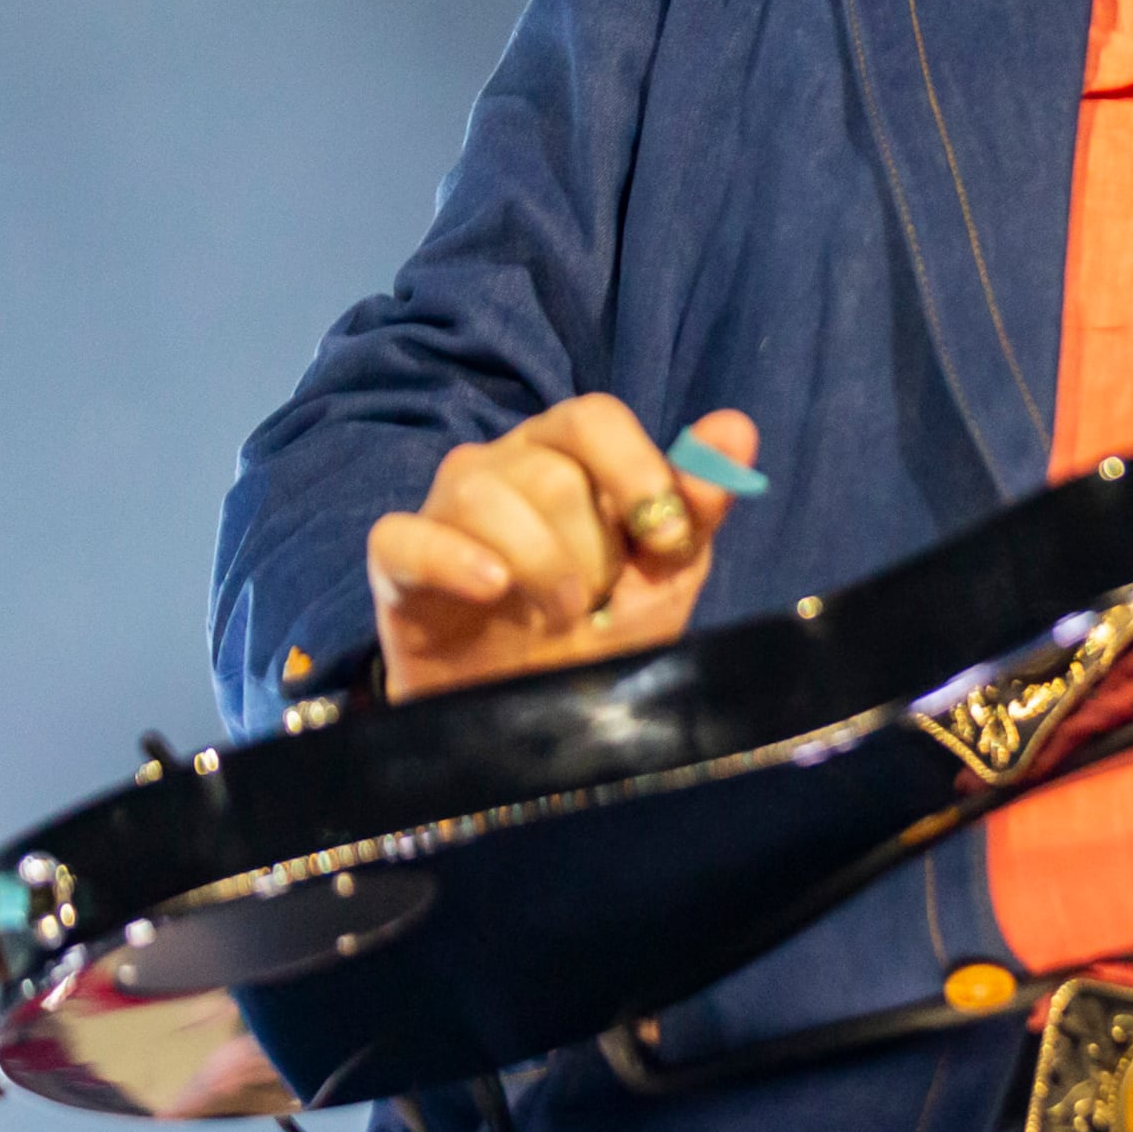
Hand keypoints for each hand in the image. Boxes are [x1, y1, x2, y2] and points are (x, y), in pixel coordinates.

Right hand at [366, 398, 757, 699]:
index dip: (637, 473)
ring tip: (557, 616)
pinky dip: (452, 560)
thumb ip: (697, 502)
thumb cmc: (602, 629)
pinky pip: (404, 535)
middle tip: (597, 601)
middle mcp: (503, 464)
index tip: (667, 543)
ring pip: (483, 495)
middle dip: (591, 549)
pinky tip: (493, 591)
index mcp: (568, 453)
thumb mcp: (666, 573)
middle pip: (549, 471)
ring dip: (539, 565)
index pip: (594, 415)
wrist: (532, 716)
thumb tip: (736, 428)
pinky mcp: (395, 560)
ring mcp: (445, 508)